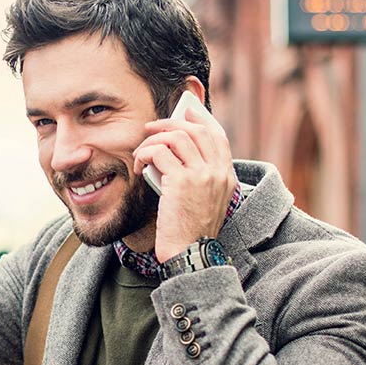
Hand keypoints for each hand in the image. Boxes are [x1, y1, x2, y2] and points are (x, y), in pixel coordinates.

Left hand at [134, 103, 238, 261]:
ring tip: (141, 152)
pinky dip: (144, 154)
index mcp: (226, 176)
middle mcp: (218, 172)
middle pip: (196, 130)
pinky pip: (159, 152)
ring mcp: (202, 175)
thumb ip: (199, 178)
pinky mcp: (182, 181)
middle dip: (170, 123)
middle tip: (151, 127)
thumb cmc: (190, 232)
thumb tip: (174, 153)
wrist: (190, 254)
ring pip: (176, 137)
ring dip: (153, 140)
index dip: (200, 119)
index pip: (218, 136)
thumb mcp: (204, 201)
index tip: (186, 110)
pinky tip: (139, 166)